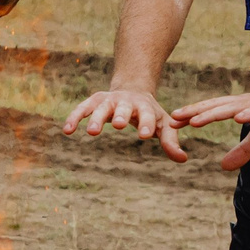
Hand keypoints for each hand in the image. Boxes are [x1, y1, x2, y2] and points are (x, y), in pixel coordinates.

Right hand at [62, 87, 188, 162]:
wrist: (133, 90)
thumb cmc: (149, 113)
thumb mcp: (163, 124)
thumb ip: (170, 141)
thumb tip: (183, 159)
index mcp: (145, 107)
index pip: (147, 115)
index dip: (147, 124)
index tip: (145, 135)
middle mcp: (126, 101)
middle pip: (122, 108)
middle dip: (120, 115)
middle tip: (117, 124)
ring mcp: (108, 100)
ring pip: (101, 108)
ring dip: (96, 118)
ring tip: (91, 132)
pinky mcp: (94, 101)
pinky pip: (82, 109)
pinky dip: (74, 118)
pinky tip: (66, 130)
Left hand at [168, 89, 249, 170]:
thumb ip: (243, 150)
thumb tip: (224, 166)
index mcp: (242, 108)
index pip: (213, 110)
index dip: (193, 115)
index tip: (173, 122)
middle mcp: (247, 103)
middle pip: (217, 106)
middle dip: (195, 112)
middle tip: (174, 119)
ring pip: (233, 107)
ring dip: (214, 113)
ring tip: (196, 120)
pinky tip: (238, 117)